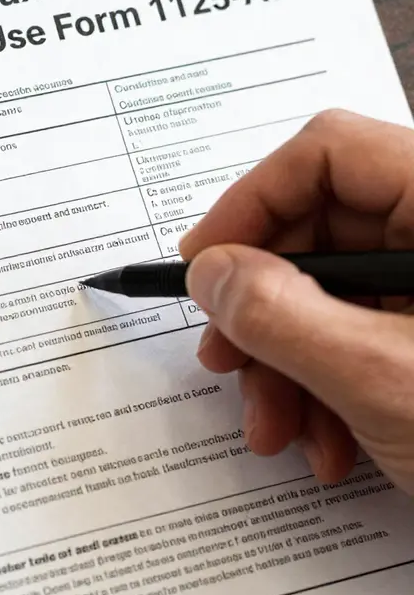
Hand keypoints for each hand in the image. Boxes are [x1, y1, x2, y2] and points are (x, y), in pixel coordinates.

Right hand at [180, 109, 413, 494]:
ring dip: (285, 362)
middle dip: (260, 308)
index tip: (204, 264)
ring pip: (327, 291)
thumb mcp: (388, 381)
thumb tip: (211, 272)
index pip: (328, 154)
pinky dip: (323, 384)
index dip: (251, 202)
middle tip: (225, 359)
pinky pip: (356, 332)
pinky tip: (327, 440)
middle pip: (318, 230)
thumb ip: (284, 318)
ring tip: (277, 428)